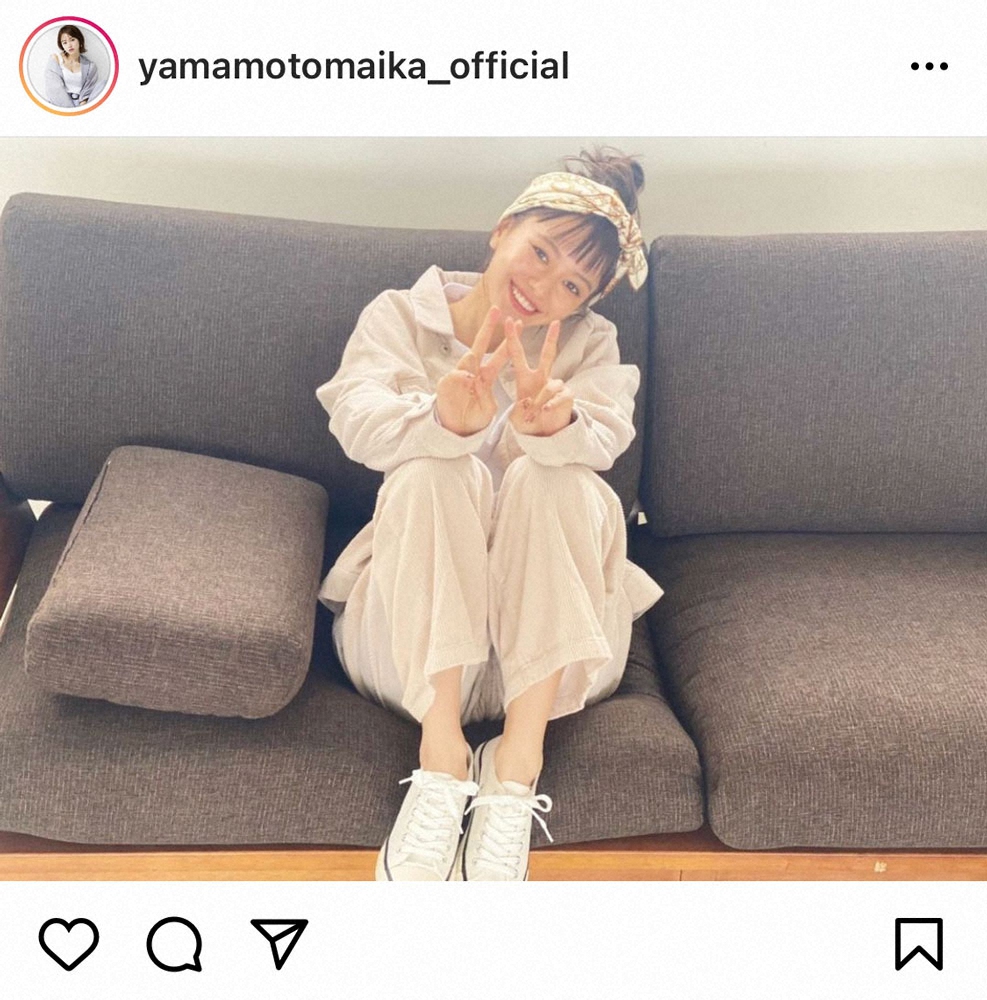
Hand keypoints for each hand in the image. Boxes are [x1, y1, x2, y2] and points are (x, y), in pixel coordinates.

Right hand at [435, 306, 510, 435]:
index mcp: (486, 376)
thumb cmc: (473, 417)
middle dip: (488, 327)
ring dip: (473, 356)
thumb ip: (489, 398)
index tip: (519, 325)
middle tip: (496, 310)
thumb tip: (484, 388)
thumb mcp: (488, 409)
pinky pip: (456, 376)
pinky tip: (467, 380)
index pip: (499, 355)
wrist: (454, 429)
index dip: (509, 342)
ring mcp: (459, 375)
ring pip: (467, 359)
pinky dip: (462, 377)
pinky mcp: (446, 383)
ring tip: (478, 357)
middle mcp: (473, 371)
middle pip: (480, 345)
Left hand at [504, 318, 574, 436]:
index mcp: (525, 378)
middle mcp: (542, 379)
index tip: (509, 320)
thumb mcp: (513, 415)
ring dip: (539, 401)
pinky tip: (545, 411)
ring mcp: (556, 386)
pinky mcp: (567, 395)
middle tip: (556, 322)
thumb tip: (516, 400)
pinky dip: (550, 404)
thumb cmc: (527, 422)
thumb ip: (507, 403)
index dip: (513, 338)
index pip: (517, 355)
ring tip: (533, 415)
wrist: (544, 436)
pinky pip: (559, 396)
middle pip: (548, 355)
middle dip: (552, 339)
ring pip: (549, 386)